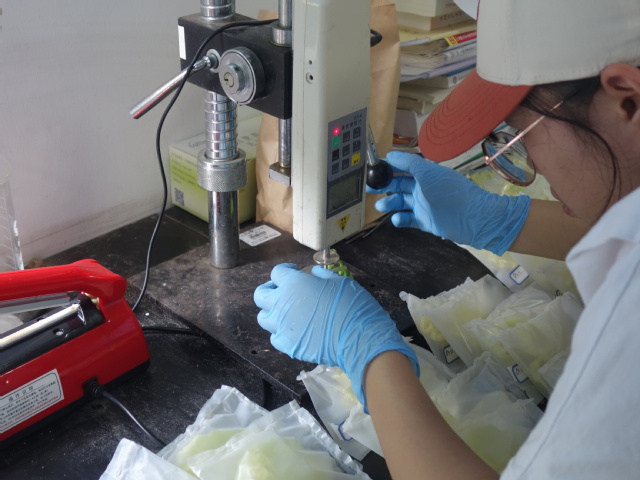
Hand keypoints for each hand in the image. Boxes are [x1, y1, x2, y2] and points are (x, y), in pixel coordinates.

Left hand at [254, 263, 418, 410]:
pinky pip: (275, 337)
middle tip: (282, 291)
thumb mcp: (339, 282)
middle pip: (261, 295)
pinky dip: (281, 332)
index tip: (294, 271)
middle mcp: (281, 304)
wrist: (357, 337)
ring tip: (286, 313)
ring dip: (272, 312)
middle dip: (269, 290)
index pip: (277, 273)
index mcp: (293, 284)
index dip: (286, 270)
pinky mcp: (287, 346)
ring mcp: (282, 326)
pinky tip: (293, 331)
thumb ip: (321, 276)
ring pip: (263, 317)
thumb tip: (313, 273)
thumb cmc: (351, 304)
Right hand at [367, 150, 529, 255]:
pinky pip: (408, 219)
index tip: (372, 170)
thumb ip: (408, 162)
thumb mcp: (428, 173)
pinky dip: (400, 219)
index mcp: (424, 173)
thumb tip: (389, 155)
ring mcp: (423, 205)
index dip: (387, 168)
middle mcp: (422, 187)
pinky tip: (397, 219)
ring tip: (380, 207)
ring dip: (389, 203)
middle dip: (383, 186)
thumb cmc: (450, 192)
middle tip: (367, 189)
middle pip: (398, 185)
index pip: (402, 167)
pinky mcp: (425, 221)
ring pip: (401, 202)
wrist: (473, 218)